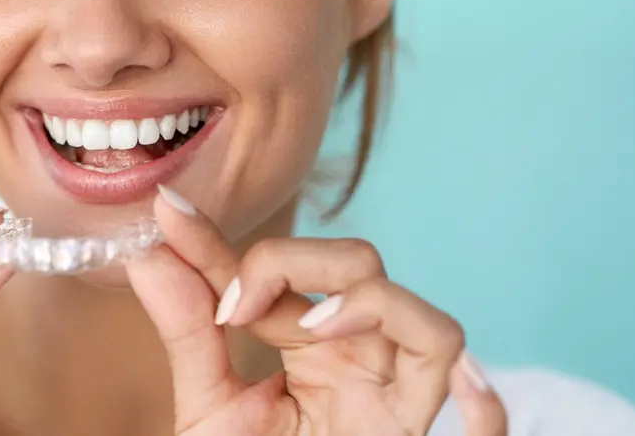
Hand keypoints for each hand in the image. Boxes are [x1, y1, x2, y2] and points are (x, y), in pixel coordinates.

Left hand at [127, 187, 507, 435]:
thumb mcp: (207, 408)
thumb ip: (186, 333)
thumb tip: (146, 254)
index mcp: (310, 342)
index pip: (278, 268)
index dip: (223, 242)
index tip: (170, 219)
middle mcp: (360, 360)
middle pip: (363, 269)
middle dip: (299, 260)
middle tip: (234, 306)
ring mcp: (394, 405)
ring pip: (431, 329)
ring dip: (376, 306)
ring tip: (312, 328)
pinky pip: (487, 431)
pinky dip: (484, 406)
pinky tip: (463, 386)